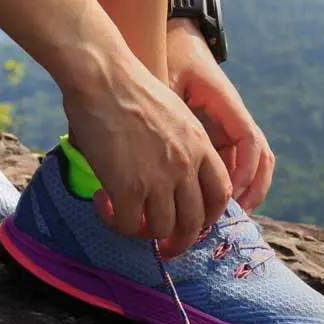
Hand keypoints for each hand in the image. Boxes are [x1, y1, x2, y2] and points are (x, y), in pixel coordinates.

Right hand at [62, 45, 232, 256]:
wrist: (104, 76)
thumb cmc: (130, 87)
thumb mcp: (174, 112)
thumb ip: (181, 143)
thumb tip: (169, 170)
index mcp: (201, 146)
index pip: (220, 194)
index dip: (208, 216)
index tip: (194, 223)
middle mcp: (186, 166)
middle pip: (196, 222)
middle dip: (181, 241)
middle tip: (165, 247)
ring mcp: (160, 178)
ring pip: (164, 229)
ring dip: (145, 233)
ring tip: (127, 221)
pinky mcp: (129, 187)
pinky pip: (129, 224)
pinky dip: (116, 222)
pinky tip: (103, 203)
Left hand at [166, 19, 274, 211]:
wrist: (171, 35)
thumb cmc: (165, 53)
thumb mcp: (162, 77)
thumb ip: (162, 108)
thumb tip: (151, 146)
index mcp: (225, 100)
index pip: (248, 139)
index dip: (244, 170)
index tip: (231, 194)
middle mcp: (234, 114)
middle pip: (260, 156)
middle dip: (252, 188)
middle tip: (233, 215)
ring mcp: (229, 122)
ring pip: (252, 162)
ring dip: (245, 189)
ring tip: (226, 216)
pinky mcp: (219, 130)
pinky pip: (234, 160)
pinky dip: (231, 182)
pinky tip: (212, 202)